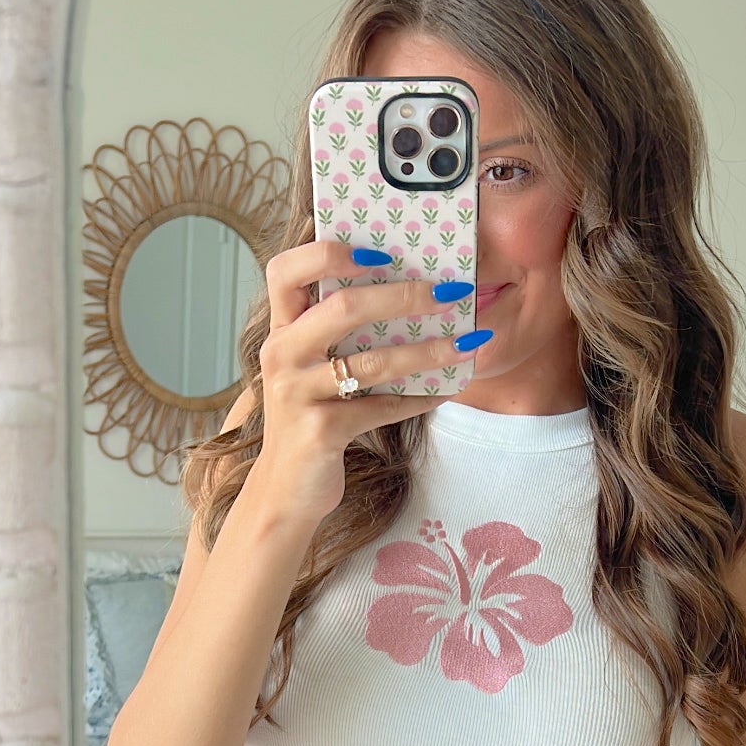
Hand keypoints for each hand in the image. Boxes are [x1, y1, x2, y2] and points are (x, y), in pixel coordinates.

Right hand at [252, 240, 482, 527]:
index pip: (285, 270)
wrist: (285, 492)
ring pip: (372, 361)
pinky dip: (419, 399)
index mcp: (280, 330)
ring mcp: (297, 394)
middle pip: (341, 307)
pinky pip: (382, 408)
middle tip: (449, 293)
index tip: (379, 253)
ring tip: (466, 344)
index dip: (328, 253)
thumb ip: (334, 334)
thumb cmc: (308, 420)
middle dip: (403, 296)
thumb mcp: (310, 370)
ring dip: (426, 351)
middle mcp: (281, 355)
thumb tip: (409, 292)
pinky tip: (445, 392)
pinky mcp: (320, 431)